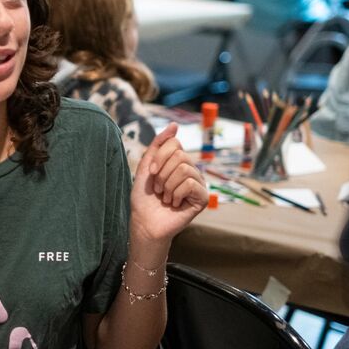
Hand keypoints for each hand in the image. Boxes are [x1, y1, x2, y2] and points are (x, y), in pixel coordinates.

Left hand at [129, 123, 206, 242]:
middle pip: (179, 155)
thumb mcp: (146, 167)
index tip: (151, 172)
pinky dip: (176, 194)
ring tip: (166, 197)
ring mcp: (199, 184)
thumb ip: (158, 145)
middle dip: (162, 173)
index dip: (159, 157)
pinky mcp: (203, 198)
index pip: (174, 143)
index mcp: (179, 162)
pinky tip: (175, 204)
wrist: (145, 223)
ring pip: (184, 169)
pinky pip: (190, 183)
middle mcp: (191, 170)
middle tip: (159, 189)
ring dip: (167, 185)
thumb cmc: (144, 198)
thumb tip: (174, 125)